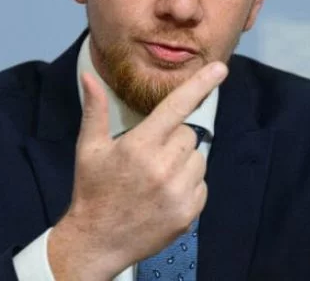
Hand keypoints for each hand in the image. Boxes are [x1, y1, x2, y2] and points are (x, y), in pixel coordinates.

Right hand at [48, 61, 227, 280]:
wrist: (98, 241)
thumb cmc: (93, 190)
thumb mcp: (89, 148)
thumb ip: (95, 110)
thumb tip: (89, 78)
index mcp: (140, 146)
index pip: (176, 107)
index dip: (200, 85)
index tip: (220, 69)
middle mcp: (163, 167)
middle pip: (188, 133)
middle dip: (173, 138)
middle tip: (150, 155)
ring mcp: (178, 191)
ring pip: (198, 157)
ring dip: (183, 162)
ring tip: (157, 176)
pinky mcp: (189, 211)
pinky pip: (202, 183)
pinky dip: (189, 184)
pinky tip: (165, 193)